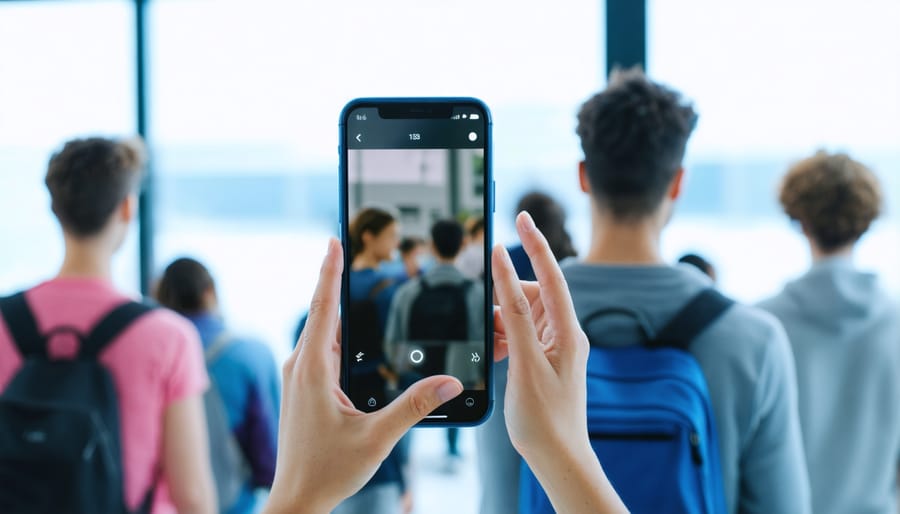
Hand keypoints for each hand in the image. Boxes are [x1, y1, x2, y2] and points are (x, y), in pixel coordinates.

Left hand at [263, 239, 462, 513]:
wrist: (296, 500)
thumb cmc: (328, 471)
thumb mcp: (377, 437)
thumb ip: (415, 405)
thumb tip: (452, 381)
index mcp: (313, 370)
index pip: (323, 308)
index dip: (330, 271)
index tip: (334, 240)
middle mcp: (300, 367)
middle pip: (319, 311)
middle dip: (332, 277)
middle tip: (344, 245)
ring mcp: (298, 377)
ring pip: (318, 329)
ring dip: (331, 302)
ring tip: (346, 274)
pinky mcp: (302, 388)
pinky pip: (318, 346)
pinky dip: (332, 327)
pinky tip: (345, 325)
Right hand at [491, 212, 627, 513]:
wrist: (556, 459)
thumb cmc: (545, 418)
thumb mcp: (525, 361)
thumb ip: (514, 311)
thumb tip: (503, 268)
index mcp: (568, 331)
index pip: (552, 275)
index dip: (535, 244)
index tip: (520, 217)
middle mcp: (564, 335)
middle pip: (531, 297)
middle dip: (505, 303)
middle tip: (489, 328)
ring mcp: (554, 349)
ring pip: (520, 318)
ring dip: (500, 328)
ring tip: (493, 353)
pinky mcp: (542, 362)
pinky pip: (518, 337)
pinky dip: (502, 342)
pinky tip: (494, 358)